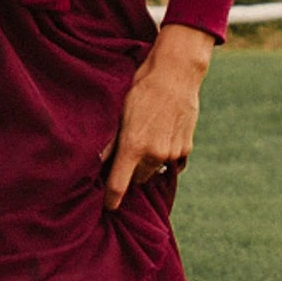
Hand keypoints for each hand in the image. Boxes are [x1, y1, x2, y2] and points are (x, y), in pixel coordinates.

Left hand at [101, 23, 213, 212]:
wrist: (176, 73)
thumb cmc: (142, 88)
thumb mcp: (119, 111)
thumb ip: (109, 141)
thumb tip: (95, 162)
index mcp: (133, 146)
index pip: (118, 185)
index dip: (111, 199)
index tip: (108, 207)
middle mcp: (154, 155)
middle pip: (138, 179)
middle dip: (132, 173)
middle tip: (128, 154)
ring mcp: (172, 153)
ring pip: (155, 170)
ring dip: (150, 163)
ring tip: (147, 137)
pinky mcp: (186, 148)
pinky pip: (172, 162)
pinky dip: (166, 155)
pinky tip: (163, 134)